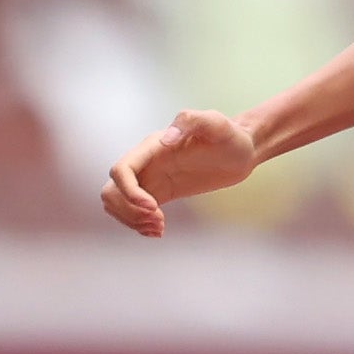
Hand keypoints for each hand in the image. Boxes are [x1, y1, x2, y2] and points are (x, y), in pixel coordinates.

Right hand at [101, 109, 259, 236]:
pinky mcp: (159, 193)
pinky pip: (134, 212)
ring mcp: (150, 178)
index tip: (154, 207)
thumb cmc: (230, 134)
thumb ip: (189, 122)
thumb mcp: (215, 123)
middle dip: (129, 211)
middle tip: (158, 220)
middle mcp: (145, 162)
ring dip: (131, 221)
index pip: (121, 171)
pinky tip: (160, 230)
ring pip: (117, 204)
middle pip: (112, 191)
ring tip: (159, 228)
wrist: (242, 151)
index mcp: (152, 146)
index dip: (129, 193)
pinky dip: (139, 226)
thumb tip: (165, 140)